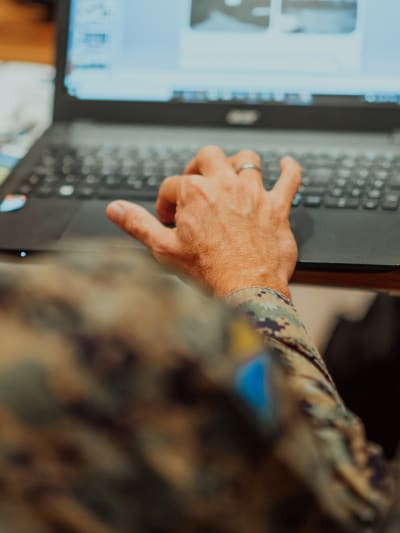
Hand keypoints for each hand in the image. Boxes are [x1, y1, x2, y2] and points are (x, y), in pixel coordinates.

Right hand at [106, 146, 300, 297]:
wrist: (246, 290)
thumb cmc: (207, 272)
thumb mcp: (163, 248)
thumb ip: (137, 224)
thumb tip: (115, 209)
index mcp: (194, 193)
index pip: (173, 185)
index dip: (166, 201)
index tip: (169, 218)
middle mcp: (225, 185)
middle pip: (209, 157)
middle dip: (198, 167)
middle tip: (196, 184)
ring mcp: (253, 194)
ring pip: (247, 160)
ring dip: (237, 163)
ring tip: (232, 174)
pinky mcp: (277, 207)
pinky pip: (289, 179)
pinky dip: (289, 170)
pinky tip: (286, 165)